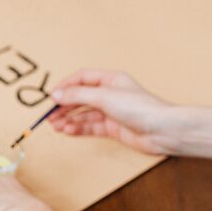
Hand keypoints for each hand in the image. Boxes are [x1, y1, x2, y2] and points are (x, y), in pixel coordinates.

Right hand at [48, 70, 173, 154]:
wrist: (162, 130)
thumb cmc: (140, 108)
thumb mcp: (104, 97)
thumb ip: (77, 96)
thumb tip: (55, 95)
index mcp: (111, 80)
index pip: (81, 79)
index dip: (65, 86)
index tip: (51, 96)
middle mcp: (110, 94)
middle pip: (80, 98)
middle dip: (64, 106)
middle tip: (49, 115)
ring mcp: (111, 112)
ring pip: (83, 114)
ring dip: (68, 119)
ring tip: (55, 125)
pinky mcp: (112, 128)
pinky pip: (90, 127)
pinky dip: (77, 129)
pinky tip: (67, 131)